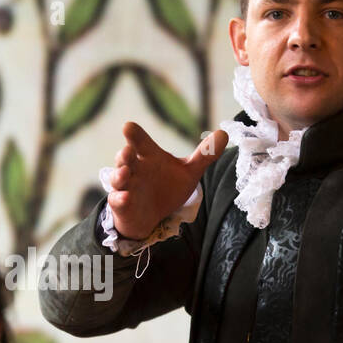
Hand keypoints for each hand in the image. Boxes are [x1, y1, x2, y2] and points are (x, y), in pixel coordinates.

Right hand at [107, 122, 228, 239]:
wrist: (153, 216)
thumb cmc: (167, 188)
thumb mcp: (188, 172)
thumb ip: (204, 155)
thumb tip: (224, 133)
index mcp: (149, 157)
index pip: (140, 142)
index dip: (134, 134)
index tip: (129, 127)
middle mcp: (134, 169)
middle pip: (124, 158)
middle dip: (124, 154)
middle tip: (128, 151)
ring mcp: (126, 186)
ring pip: (117, 178)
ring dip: (119, 175)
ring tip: (125, 173)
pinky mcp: (122, 204)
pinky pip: (117, 200)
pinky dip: (119, 198)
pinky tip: (125, 197)